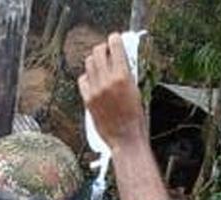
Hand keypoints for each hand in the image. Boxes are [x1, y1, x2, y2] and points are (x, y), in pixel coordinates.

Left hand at [79, 33, 147, 150]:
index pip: (115, 47)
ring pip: (88, 64)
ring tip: (101, 64)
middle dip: (103, 48)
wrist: (125, 139)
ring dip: (94, 61)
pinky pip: (82, 80)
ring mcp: (95, 90)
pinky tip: (93, 79)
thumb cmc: (136, 118)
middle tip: (107, 50)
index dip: (115, 40)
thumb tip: (123, 59)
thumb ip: (128, 73)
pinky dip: (87, 76)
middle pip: (98, 52)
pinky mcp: (87, 99)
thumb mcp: (137, 90)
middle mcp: (106, 81)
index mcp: (123, 77)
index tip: (115, 38)